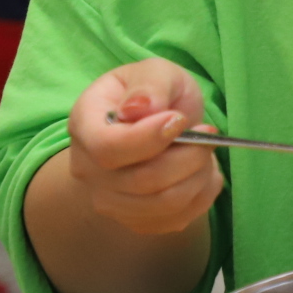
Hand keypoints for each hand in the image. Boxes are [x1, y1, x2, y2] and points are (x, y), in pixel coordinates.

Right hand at [64, 60, 222, 235]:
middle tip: (208, 133)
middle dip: (188, 156)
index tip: (180, 120)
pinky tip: (202, 172)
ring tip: (205, 151)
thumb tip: (139, 109)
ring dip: (198, 176)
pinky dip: (202, 195)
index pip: (108, 148)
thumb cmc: (155, 95)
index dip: (149, 139)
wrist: (156, 125)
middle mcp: (87, 168)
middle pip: (142, 181)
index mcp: (84, 124)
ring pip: (163, 203)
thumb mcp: (156, 72)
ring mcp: (108, 199)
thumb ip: (150, 85)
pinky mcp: (135, 220)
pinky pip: (176, 219)